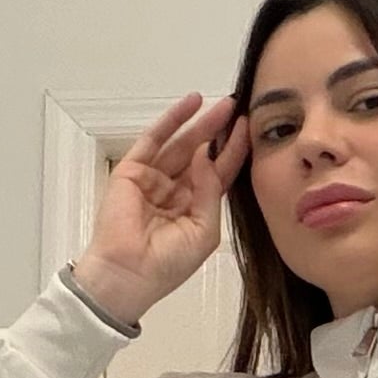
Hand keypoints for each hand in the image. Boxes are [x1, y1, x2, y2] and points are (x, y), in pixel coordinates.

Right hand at [73, 91, 251, 325]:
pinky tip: (191, 103)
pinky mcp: (133, 170)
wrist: (128, 275)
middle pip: (201, 154)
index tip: (249, 129)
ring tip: (223, 103)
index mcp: (194, 209)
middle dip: (219, 131)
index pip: (217, 174)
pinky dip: (172, 120)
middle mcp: (175, 191)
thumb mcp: (204, 232)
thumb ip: (210, 192)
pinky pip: (154, 139)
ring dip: (201, 122)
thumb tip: (207, 154)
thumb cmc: (167, 265)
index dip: (233, 151)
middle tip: (238, 107)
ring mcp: (153, 179)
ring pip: (181, 143)